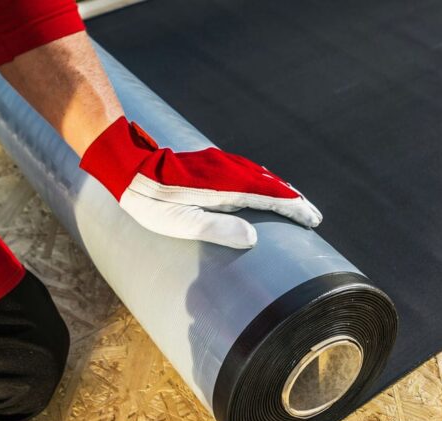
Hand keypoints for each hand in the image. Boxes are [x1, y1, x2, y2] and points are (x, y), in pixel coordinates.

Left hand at [79, 117, 321, 248]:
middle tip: (313, 217)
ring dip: (282, 190)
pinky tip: (265, 190)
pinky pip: (249, 172)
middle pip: (272, 184)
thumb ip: (216, 229)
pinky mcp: (212, 163)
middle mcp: (228, 170)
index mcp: (225, 187)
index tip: (312, 220)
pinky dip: (265, 182)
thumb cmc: (151, 201)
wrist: (127, 166)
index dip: (294, 209)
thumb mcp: (180, 222)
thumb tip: (253, 237)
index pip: (271, 197)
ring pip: (262, 175)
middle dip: (295, 201)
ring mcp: (221, 164)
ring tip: (296, 205)